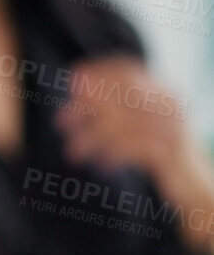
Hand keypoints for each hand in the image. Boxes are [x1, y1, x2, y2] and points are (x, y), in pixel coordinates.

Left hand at [57, 55, 213, 252]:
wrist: (195, 184)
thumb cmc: (160, 153)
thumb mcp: (138, 125)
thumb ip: (113, 107)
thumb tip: (76, 89)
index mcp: (164, 92)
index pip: (128, 70)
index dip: (99, 71)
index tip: (72, 77)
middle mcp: (170, 105)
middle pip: (119, 96)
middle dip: (87, 106)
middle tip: (61, 122)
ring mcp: (173, 127)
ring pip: (121, 124)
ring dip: (91, 139)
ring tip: (72, 152)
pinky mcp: (172, 152)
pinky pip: (133, 147)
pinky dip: (112, 155)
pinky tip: (100, 165)